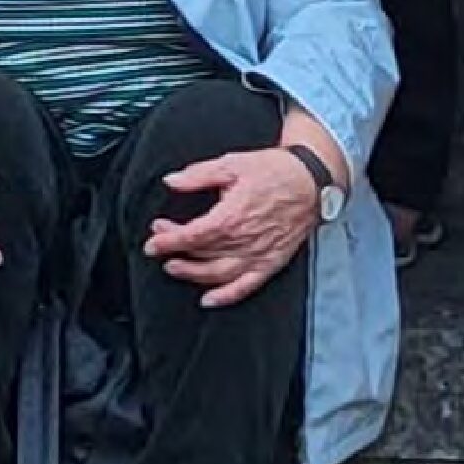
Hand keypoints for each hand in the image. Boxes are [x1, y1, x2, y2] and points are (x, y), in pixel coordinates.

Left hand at [146, 144, 325, 306]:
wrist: (310, 181)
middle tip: (160, 245)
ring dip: (193, 275)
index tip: (152, 241)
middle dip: (176, 252)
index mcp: (231, 216)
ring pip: (218, 274)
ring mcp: (258, 255)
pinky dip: (226, 296)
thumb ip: (198, 175)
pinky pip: (246, 286)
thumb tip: (171, 181)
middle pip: (201, 254)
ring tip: (174, 269)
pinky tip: (209, 299)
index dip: (168, 240)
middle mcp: (244, 241)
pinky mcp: (271, 263)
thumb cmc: (273, 171)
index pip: (192, 236)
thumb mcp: (232, 164)